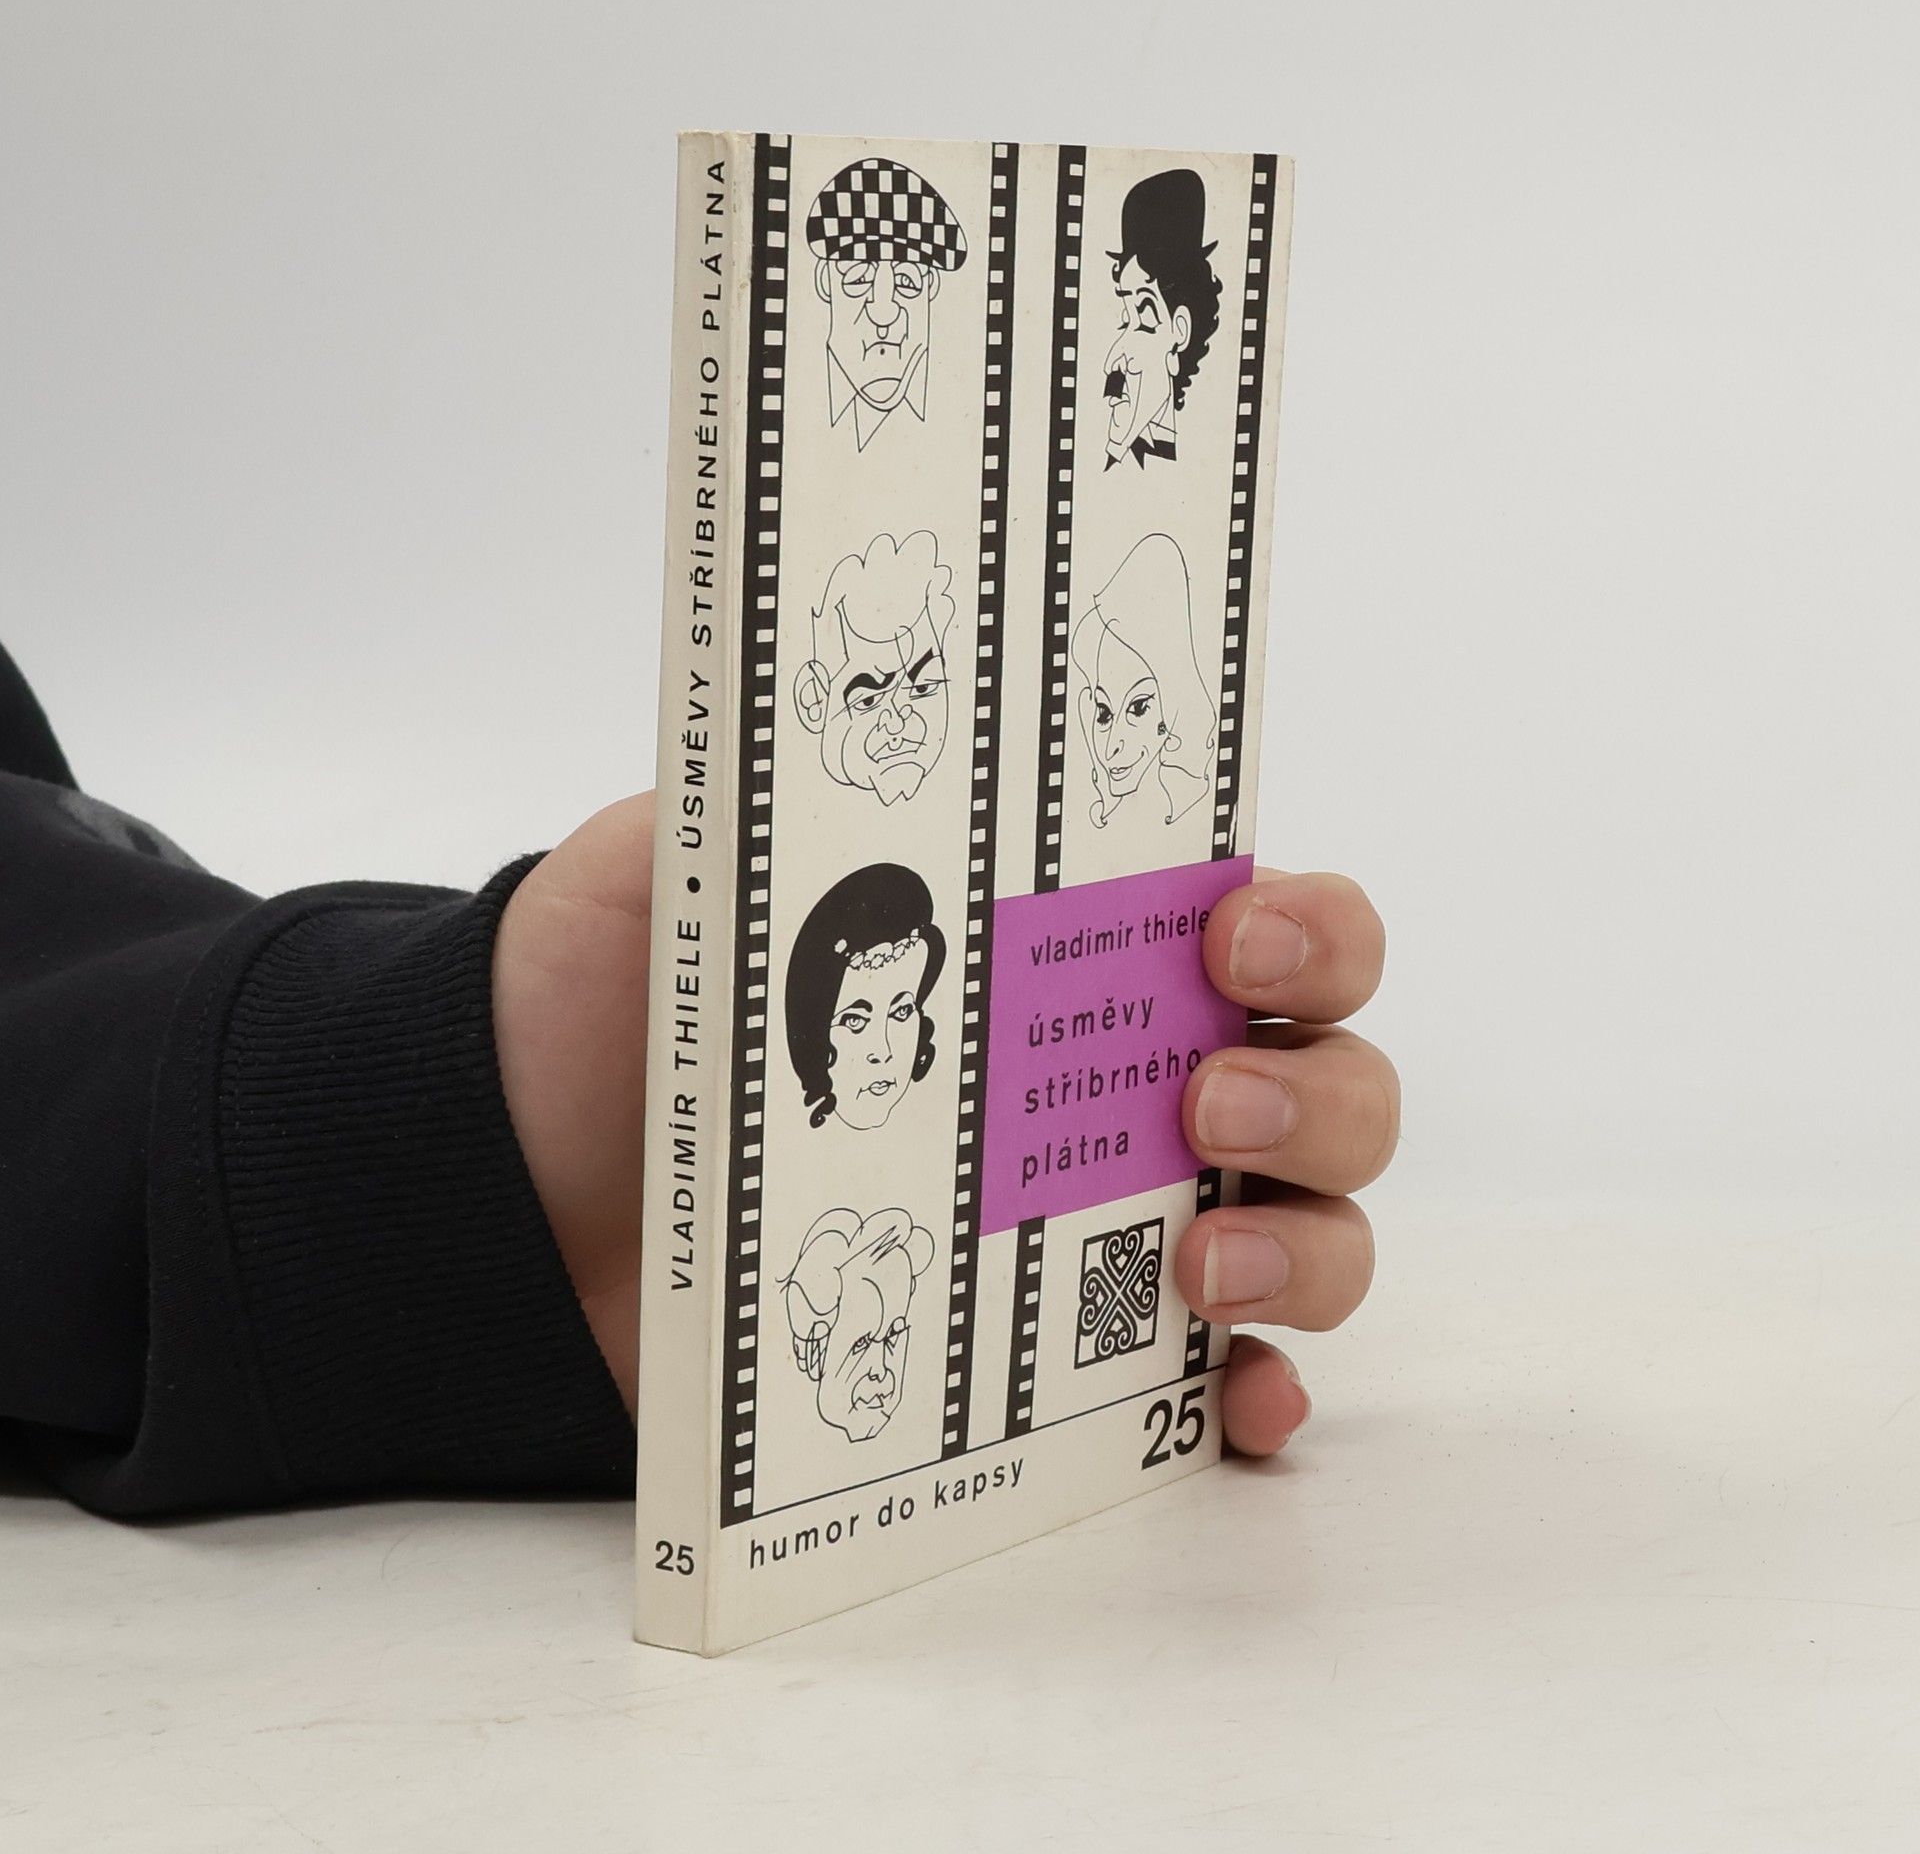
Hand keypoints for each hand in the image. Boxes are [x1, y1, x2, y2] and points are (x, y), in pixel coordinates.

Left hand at [494, 796, 1396, 1454]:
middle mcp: (1118, 1082)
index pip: (1273, 923)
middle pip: (1331, 1081)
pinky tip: (1235, 1394)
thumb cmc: (614, 1019)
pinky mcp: (1051, 1359)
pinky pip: (1212, 1386)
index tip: (1234, 943)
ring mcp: (1099, 1222)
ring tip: (1202, 1265)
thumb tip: (847, 740)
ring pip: (1312, 1230)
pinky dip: (1257, 1391)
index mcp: (1069, 951)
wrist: (516, 1192)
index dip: (1312, 930)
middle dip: (1321, 1095)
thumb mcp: (672, 871)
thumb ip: (763, 806)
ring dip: (1311, 1247)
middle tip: (1205, 1105)